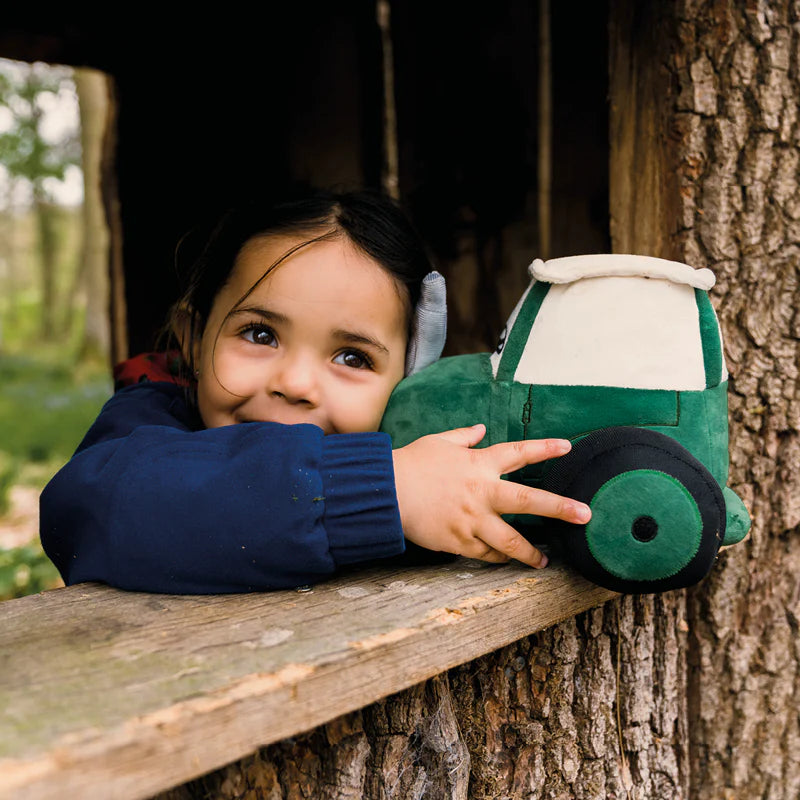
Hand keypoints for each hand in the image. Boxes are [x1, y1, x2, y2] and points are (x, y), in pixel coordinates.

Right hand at [391, 424, 590, 567]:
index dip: (544, 449)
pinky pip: (485, 554)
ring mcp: (473, 520)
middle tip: (585, 515)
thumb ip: (464, 437)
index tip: (567, 447)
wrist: (388, 491)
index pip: (519, 453)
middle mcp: (482, 492)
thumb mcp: (439, 443)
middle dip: (561, 508)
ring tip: (544, 560)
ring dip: (531, 552)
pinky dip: (496, 557)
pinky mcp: (459, 541)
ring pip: (511, 541)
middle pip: (530, 502)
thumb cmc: (412, 463)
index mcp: (479, 464)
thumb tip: (480, 429)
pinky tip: (504, 560)